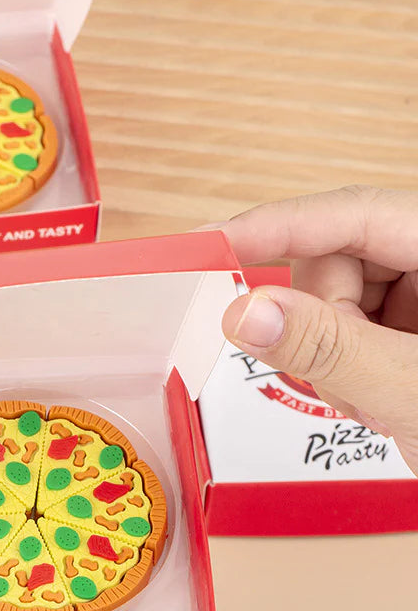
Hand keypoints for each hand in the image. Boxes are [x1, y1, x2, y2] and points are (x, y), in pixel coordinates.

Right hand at [218, 186, 417, 475]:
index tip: (212, 242)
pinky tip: (370, 394)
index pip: (361, 214)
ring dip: (331, 349)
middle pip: (341, 257)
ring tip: (368, 397)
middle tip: (339, 377)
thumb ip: (329, 349)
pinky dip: (341, 363)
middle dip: (322, 319)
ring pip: (335, 294)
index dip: (280, 224)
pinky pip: (346, 323)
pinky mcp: (414, 322)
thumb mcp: (415, 394)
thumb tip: (246, 310)